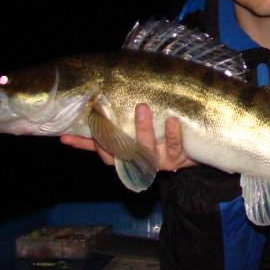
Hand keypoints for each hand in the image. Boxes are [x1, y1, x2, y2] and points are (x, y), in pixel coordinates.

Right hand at [60, 103, 196, 170]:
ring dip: (142, 128)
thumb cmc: (158, 138)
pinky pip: (174, 146)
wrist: (195, 150)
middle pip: (121, 151)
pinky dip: (172, 134)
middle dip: (112, 133)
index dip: (86, 143)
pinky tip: (171, 120)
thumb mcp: (132, 135)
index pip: (101, 152)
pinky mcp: (177, 158)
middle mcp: (139, 162)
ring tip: (142, 107)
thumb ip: (108, 131)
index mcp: (126, 157)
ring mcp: (158, 161)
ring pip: (146, 149)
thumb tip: (76, 120)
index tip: (74, 128)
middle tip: (104, 108)